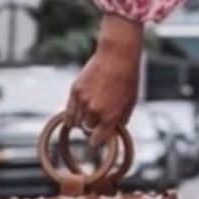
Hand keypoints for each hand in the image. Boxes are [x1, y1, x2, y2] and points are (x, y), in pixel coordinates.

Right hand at [64, 14, 143, 147]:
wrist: (117, 57)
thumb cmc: (128, 79)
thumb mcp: (131, 102)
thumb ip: (121, 119)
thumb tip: (114, 131)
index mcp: (110, 116)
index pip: (96, 140)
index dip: (97, 140)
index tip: (97, 139)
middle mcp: (94, 110)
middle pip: (86, 129)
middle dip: (91, 128)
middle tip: (95, 123)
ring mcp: (83, 100)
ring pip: (75, 121)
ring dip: (80, 121)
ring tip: (86, 116)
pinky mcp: (75, 90)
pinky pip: (68, 110)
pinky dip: (71, 114)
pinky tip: (74, 115)